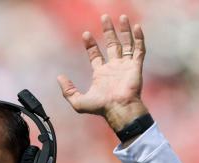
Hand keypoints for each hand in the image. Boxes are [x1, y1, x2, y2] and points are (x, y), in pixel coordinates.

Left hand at [57, 14, 147, 132]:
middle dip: (108, 31)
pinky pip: (139, 49)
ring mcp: (126, 66)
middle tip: (104, 18)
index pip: (96, 55)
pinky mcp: (136, 66)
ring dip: (124, 30)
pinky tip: (136, 27)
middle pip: (112, 44)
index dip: (91, 45)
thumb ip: (68, 90)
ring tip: (121, 17)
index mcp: (101, 74)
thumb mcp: (78, 101)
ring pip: (126, 44)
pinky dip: (139, 38)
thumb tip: (59, 77)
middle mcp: (114, 67)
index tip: (86, 34)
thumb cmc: (101, 107)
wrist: (119, 109)